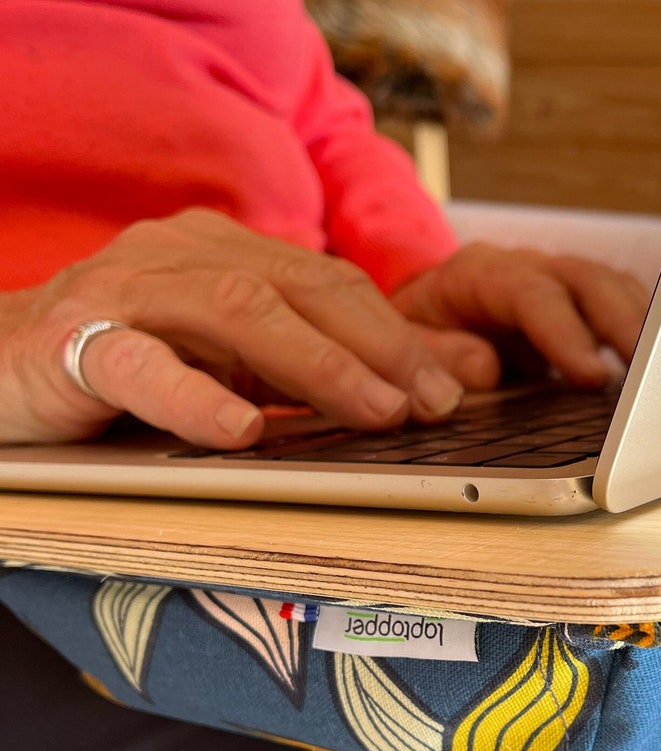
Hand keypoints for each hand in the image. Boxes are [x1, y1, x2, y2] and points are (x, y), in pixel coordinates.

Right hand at [0, 209, 489, 446]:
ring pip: (234, 310)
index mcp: (227, 255)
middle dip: (380, 346)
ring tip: (376, 411)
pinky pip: (139, 363)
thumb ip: (320, 372)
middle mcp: (182, 257)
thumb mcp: (239, 367)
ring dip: (317, 365)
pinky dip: (196, 396)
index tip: (459, 384)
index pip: (331, 284)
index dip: (400, 333)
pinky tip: (243, 429)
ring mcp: (126, 293)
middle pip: (300, 287)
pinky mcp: (72, 344)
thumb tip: (432, 388)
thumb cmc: (134, 369)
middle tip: (435, 403)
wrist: (0, 369)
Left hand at [392, 242, 650, 387]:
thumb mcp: (408, 346)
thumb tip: (484, 368)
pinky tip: (659, 363)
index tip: (591, 375)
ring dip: (642, 325)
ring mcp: (555, 286)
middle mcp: (524, 270)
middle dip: (622, 323)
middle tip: (648, 370)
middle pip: (585, 280)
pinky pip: (619, 307)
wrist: (417, 318)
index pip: (530, 294)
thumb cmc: (414, 335)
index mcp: (477, 275)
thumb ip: (437, 355)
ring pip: (611, 288)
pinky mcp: (576, 310)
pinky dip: (642, 331)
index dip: (565, 333)